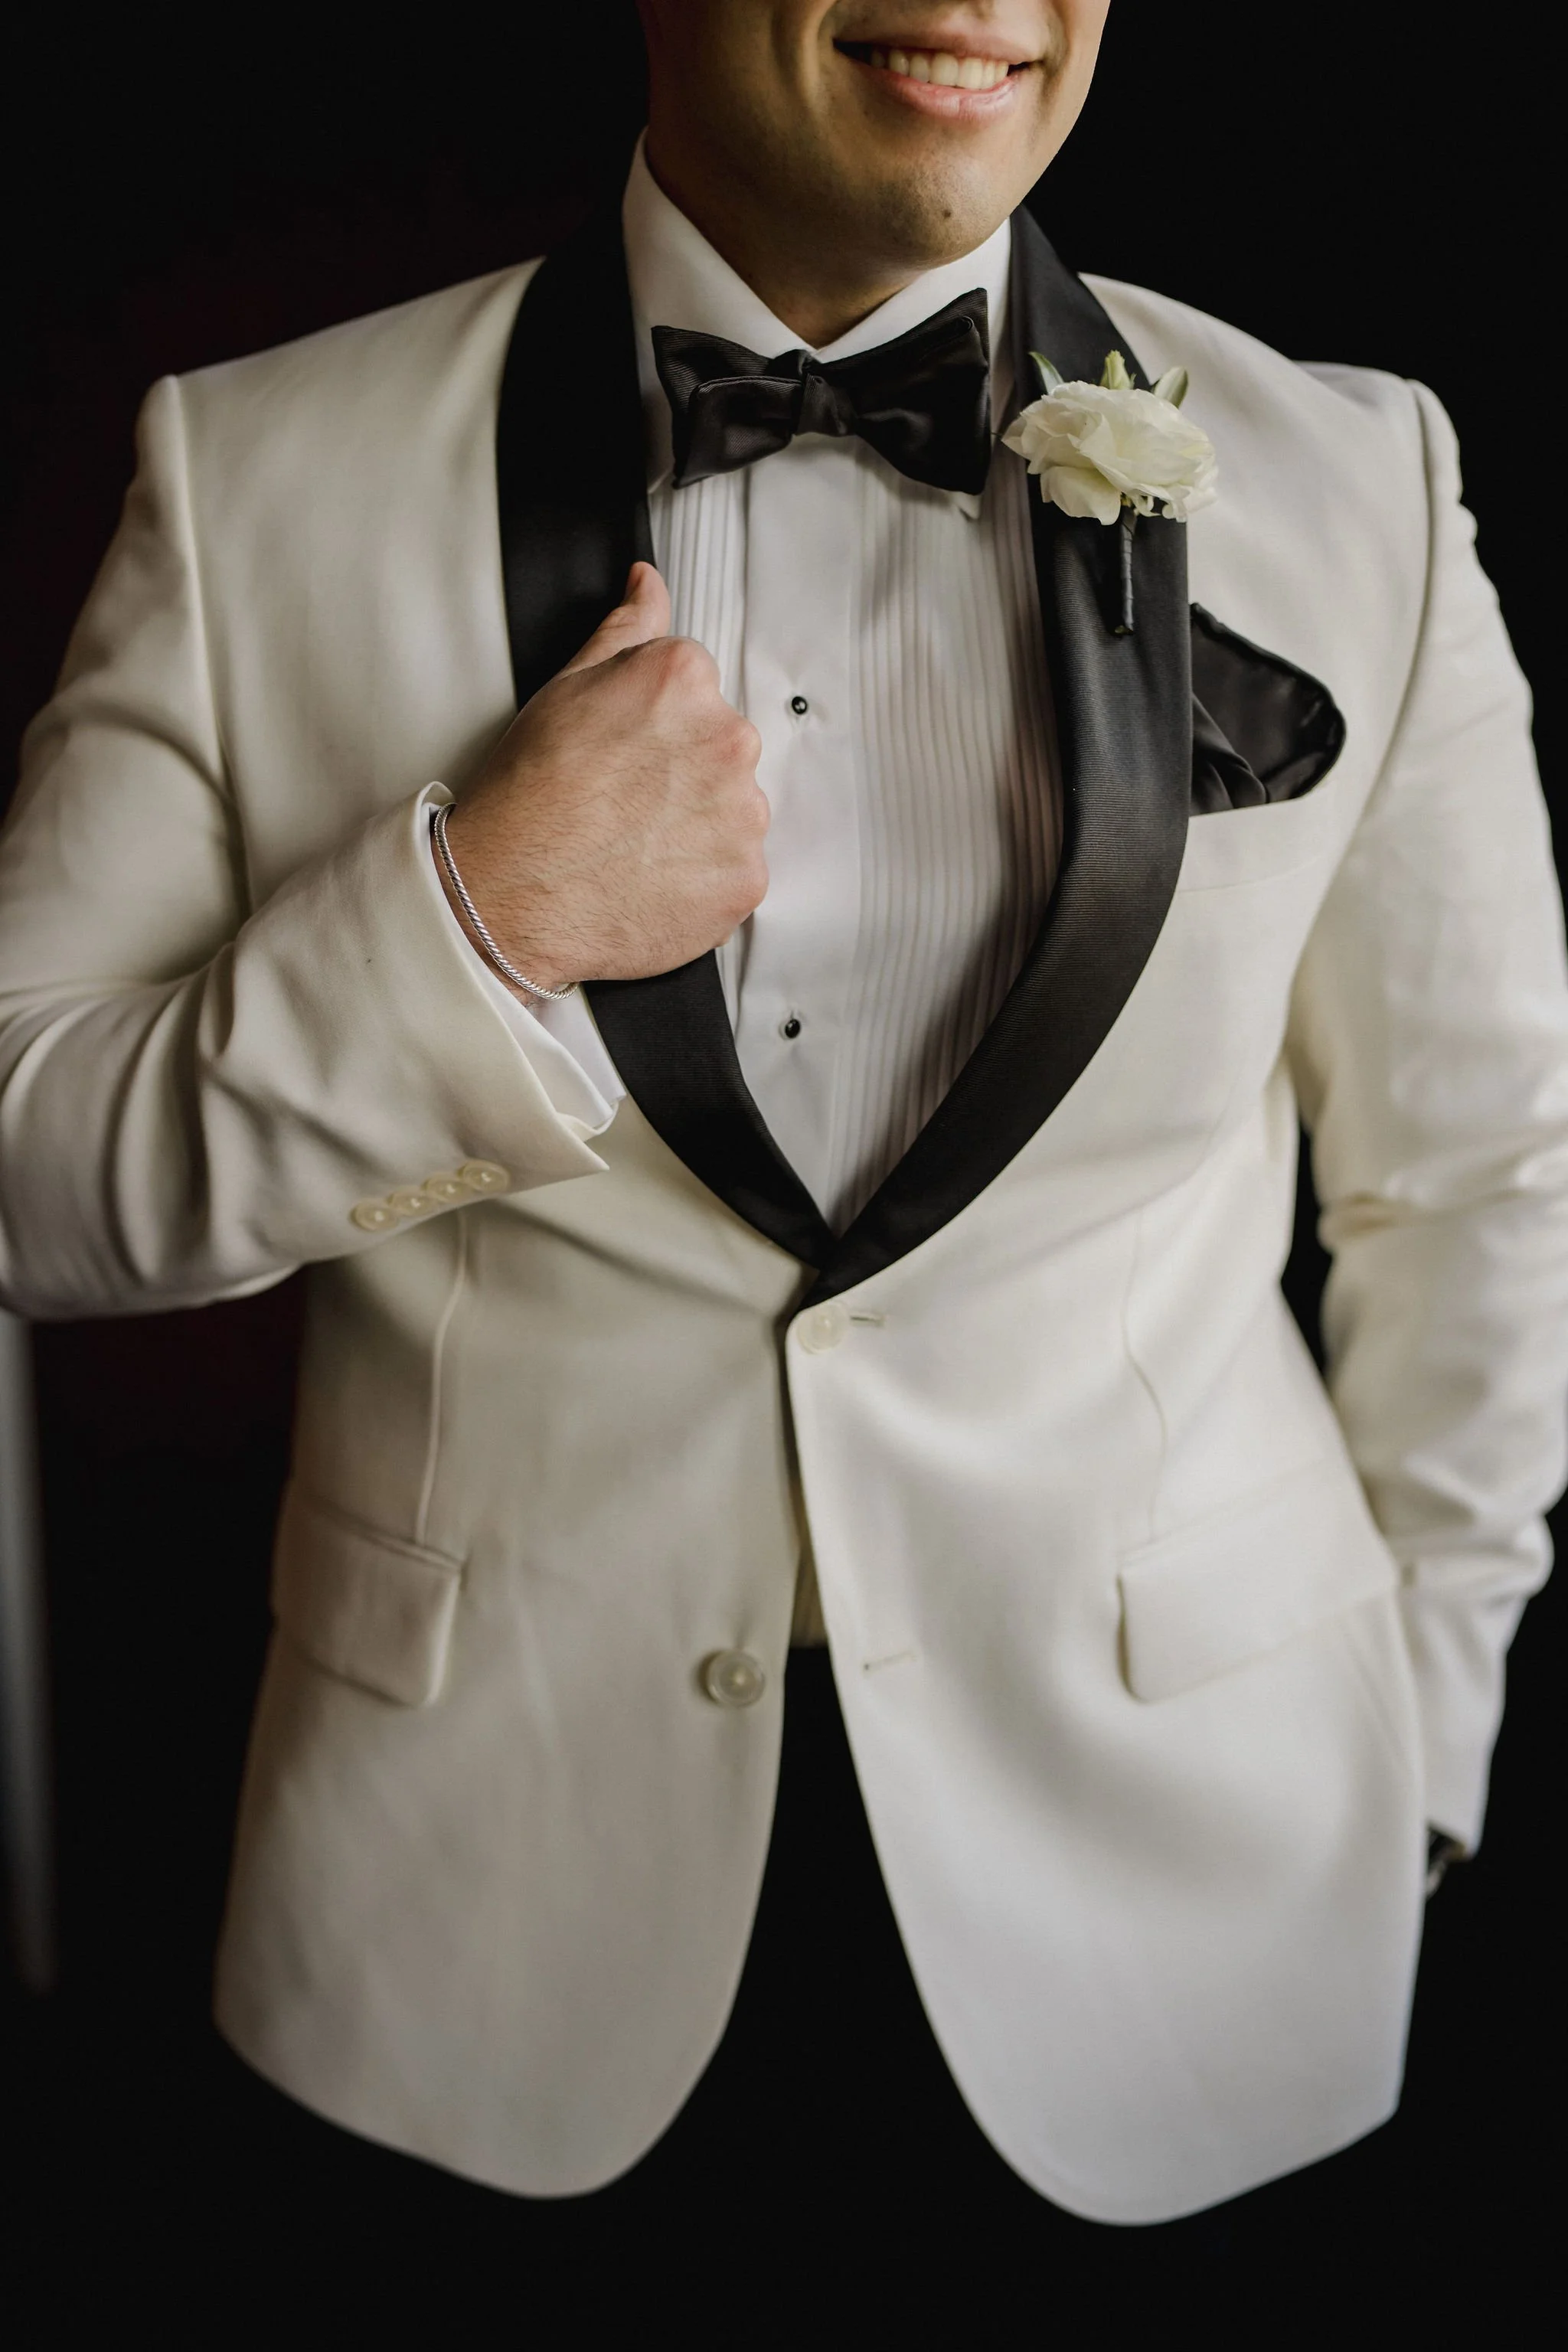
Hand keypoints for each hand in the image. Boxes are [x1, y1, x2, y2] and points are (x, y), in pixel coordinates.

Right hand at [437, 563, 767, 992]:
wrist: (509, 893)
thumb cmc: (528, 796)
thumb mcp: (566, 687)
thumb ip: (625, 630)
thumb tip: (648, 584)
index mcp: (685, 680)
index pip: (698, 687)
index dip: (655, 723)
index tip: (626, 751)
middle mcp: (727, 738)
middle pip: (723, 746)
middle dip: (684, 771)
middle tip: (626, 801)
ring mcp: (742, 812)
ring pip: (736, 807)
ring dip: (700, 823)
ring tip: (637, 843)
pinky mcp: (746, 876)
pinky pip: (739, 868)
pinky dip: (705, 876)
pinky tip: (655, 876)